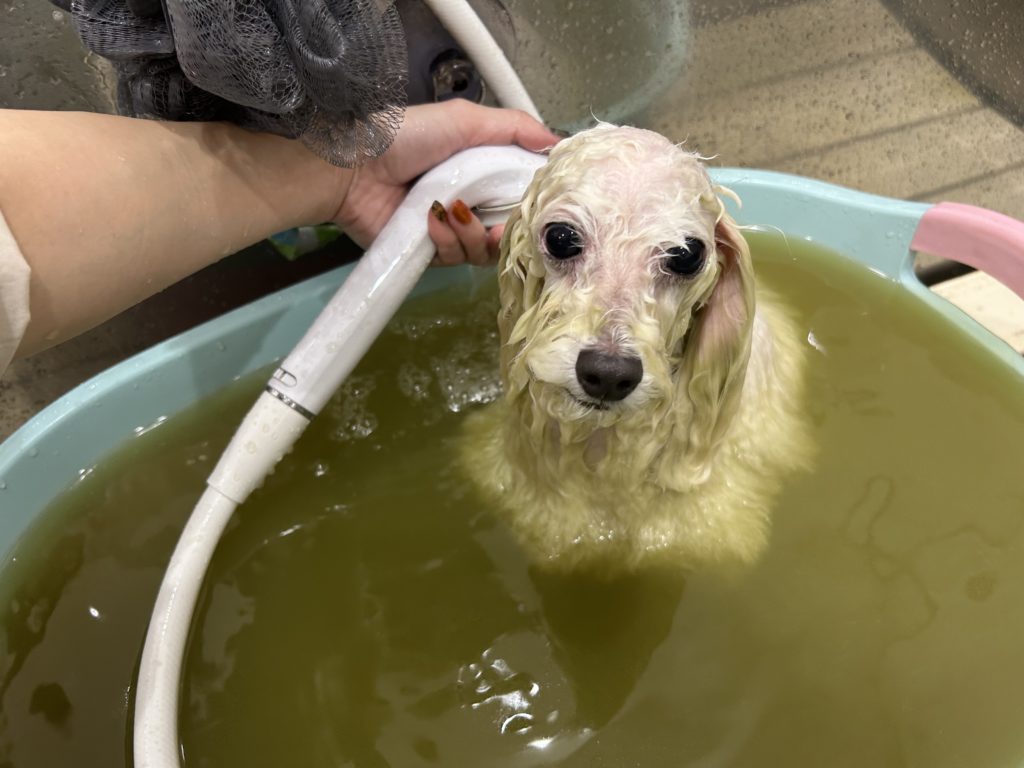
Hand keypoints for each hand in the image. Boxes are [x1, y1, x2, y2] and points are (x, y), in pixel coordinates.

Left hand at [331, 100, 558, 265]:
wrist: (351, 170)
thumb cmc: (405, 138)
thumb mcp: (464, 119)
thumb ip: (514, 127)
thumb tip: (558, 142)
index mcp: (483, 170)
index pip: (523, 194)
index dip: (534, 203)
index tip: (541, 206)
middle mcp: (471, 201)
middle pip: (510, 230)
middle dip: (508, 229)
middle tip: (499, 223)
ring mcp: (451, 231)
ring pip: (485, 251)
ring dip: (472, 234)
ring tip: (452, 212)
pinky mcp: (430, 254)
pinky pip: (456, 260)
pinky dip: (446, 242)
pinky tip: (429, 223)